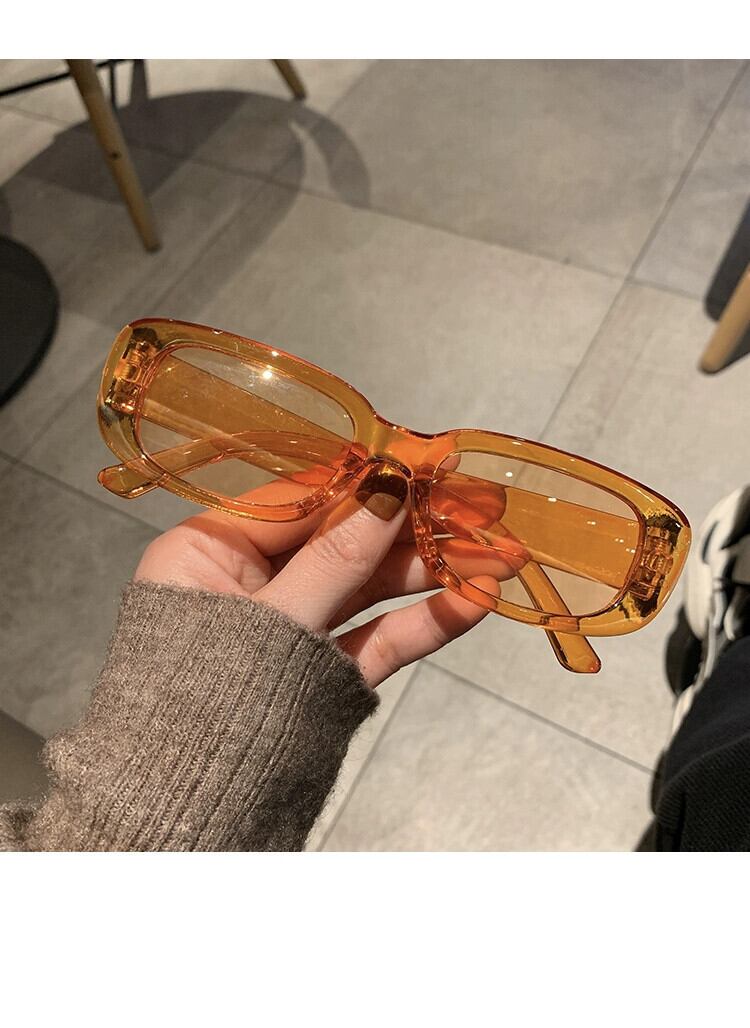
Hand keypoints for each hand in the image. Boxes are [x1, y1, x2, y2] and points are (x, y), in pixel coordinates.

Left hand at [134, 467, 501, 688]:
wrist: (185, 820)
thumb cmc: (199, 711)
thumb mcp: (273, 622)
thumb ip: (335, 557)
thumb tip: (387, 486)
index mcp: (208, 552)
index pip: (300, 498)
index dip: (366, 478)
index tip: (425, 460)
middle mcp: (248, 583)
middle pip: (343, 540)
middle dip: (415, 528)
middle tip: (479, 508)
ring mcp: (289, 628)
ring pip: (367, 589)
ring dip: (433, 573)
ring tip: (498, 555)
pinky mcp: (319, 672)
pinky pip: (372, 638)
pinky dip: (420, 623)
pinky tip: (472, 602)